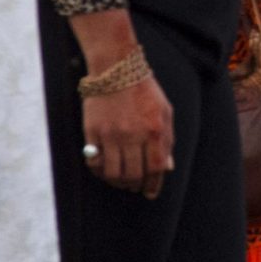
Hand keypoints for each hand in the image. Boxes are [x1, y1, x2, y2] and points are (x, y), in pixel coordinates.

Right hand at [83, 74, 175, 198]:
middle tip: (135, 187)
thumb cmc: (144, 90)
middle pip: (134, 175)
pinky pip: (95, 162)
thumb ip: (168, 140)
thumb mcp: (164, 110)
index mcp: (155, 129)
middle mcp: (133, 134)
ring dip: (118, 182)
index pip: (156, 168)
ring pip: (113, 173)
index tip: (150, 193)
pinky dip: (100, 172)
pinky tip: (104, 170)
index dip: (154, 185)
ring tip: (121, 181)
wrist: (116, 68)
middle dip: (135, 186)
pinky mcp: (92, 132)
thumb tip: (167, 168)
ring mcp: (111, 134)